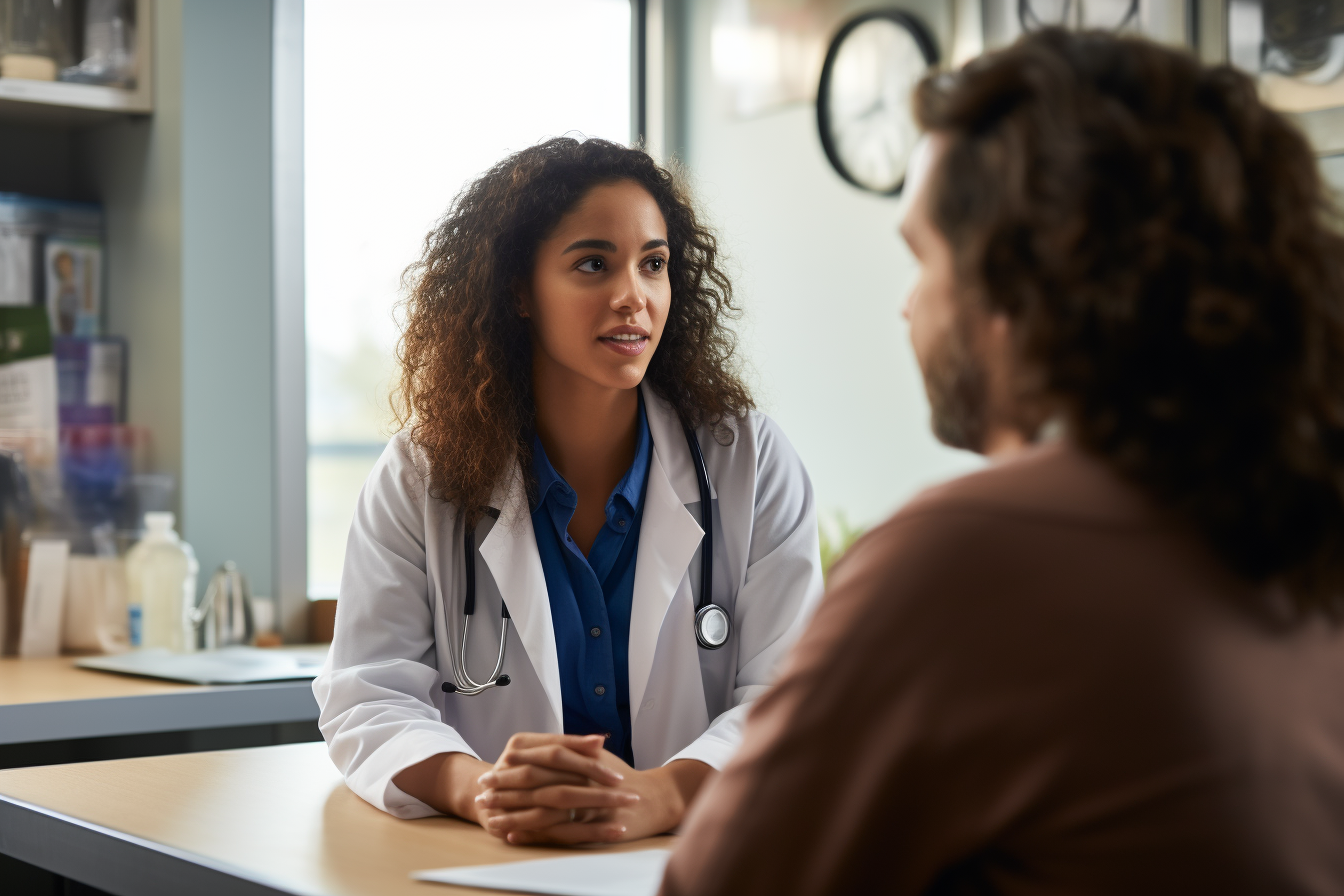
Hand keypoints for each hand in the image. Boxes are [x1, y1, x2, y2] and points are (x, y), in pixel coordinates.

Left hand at [479, 749, 714, 845]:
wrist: (656, 799)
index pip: (539, 757)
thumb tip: (526, 750)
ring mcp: (589, 800)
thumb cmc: (622, 778)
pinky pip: (557, 830)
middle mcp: (584, 774)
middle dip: (506, 788)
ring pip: (542, 806)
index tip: (490, 773)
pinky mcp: (594, 823)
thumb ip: (565, 751)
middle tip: (483, 793)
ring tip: (490, 816)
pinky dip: (532, 833)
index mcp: (579, 755)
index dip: (513, 766)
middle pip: (537, 780)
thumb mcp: (593, 759)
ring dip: (514, 812)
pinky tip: (513, 834)